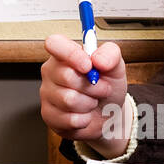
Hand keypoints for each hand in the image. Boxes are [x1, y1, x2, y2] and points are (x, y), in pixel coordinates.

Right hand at [39, 36, 129, 157]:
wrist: (108, 115)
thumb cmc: (107, 87)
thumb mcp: (116, 67)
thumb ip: (111, 54)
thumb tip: (98, 59)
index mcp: (64, 54)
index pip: (54, 44)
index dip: (72, 54)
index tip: (88, 66)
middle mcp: (51, 71)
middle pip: (66, 76)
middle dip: (92, 86)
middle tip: (100, 88)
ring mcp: (47, 93)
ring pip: (68, 99)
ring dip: (89, 103)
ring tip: (91, 102)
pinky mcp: (48, 115)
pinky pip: (69, 119)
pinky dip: (84, 119)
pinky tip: (84, 114)